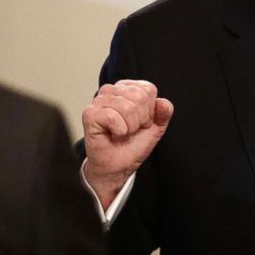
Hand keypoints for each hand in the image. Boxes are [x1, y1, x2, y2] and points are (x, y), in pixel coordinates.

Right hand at [81, 79, 173, 204]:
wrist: (118, 166)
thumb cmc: (133, 144)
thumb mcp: (156, 127)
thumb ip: (164, 112)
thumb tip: (163, 103)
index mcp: (127, 88)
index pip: (148, 90)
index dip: (150, 111)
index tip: (140, 122)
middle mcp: (111, 90)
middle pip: (139, 97)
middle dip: (140, 120)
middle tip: (130, 129)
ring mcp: (98, 101)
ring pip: (127, 107)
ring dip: (129, 127)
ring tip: (122, 133)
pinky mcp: (90, 114)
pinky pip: (112, 117)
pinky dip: (119, 131)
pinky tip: (113, 135)